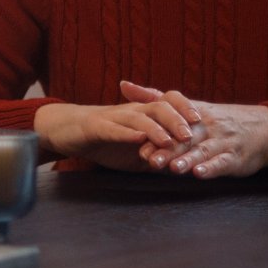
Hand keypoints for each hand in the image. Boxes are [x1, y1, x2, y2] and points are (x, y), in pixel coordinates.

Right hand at [34, 82, 202, 170]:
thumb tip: (182, 165)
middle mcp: (130, 111)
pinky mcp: (95, 127)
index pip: (168, 102)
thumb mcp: (136, 150)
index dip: (185, 108)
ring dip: (155, 128)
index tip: (200, 121)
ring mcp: (112, 117)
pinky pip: (113, 129)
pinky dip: (126, 133)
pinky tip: (137, 140)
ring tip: (168, 141)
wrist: (67, 131)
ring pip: (138, 117)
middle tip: (190, 134)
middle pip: (158, 106)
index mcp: (142, 113)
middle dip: (176, 119)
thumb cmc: (105, 141)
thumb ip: (157, 154)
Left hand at [124, 83, 267, 178]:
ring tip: (173, 168)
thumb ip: (154, 97)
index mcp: (192, 113)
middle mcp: (207, 126)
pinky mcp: (235, 158)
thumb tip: (122, 84)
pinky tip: (199, 174)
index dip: (156, 127)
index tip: (137, 137)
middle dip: (167, 148)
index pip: (173, 116)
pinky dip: (211, 168)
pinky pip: (223, 162)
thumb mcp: (187, 106)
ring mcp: (223, 142)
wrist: (262, 129)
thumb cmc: (215, 120)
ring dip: (187, 159)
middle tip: (148, 158)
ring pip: (203, 150)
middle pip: (185, 137)